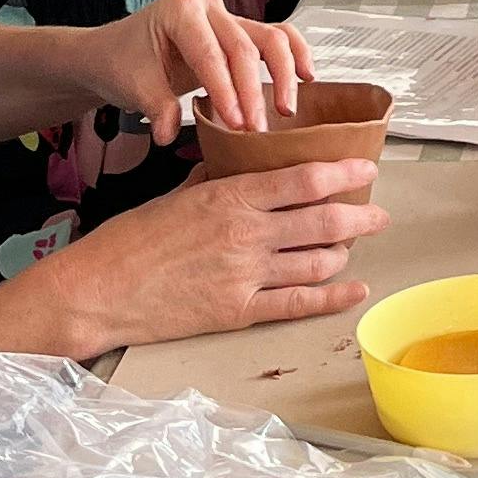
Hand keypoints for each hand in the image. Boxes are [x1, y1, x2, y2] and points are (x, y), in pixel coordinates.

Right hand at [56, 156, 386, 352]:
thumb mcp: (175, 196)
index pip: (303, 179)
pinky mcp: (238, 312)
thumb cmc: (128, 241)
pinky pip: (299, 304)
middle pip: (323, 220)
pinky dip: (333, 297)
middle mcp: (245, 234)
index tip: (367, 168)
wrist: (98, 291)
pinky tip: (353, 290)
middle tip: (379, 213)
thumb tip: (236, 166)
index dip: (343, 172)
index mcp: (229, 196)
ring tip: (353, 246)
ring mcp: (245, 275)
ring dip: (344, 253)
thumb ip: (214, 181)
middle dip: (360, 215)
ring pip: (317, 262)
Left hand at [83, 0, 303, 141]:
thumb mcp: (132, 84)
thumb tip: (169, 133)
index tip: (236, 123)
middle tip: (256, 129)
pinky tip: (306, 78)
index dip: (226, 90)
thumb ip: (156, 106)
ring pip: (270, 38)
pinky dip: (293, 55)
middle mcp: (209, 6)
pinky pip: (275, 37)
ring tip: (286, 110)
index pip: (210, 53)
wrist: (114, 53)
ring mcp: (227, 16)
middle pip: (244, 47)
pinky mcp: (239, 31)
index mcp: (180, 9)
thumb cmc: (122, 61)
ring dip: (282, 75)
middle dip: (252, 92)